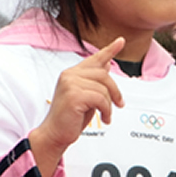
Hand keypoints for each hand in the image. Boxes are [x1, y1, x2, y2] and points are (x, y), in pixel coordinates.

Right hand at [29, 37, 125, 176]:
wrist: (55, 135)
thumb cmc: (70, 119)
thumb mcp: (87, 98)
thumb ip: (95, 82)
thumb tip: (107, 66)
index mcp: (72, 74)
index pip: (94, 59)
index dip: (109, 50)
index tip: (121, 41)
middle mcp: (69, 75)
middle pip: (103, 74)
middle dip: (115, 91)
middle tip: (119, 104)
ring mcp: (70, 84)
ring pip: (103, 88)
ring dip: (109, 104)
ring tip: (106, 115)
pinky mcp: (74, 95)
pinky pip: (100, 99)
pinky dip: (106, 110)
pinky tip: (104, 118)